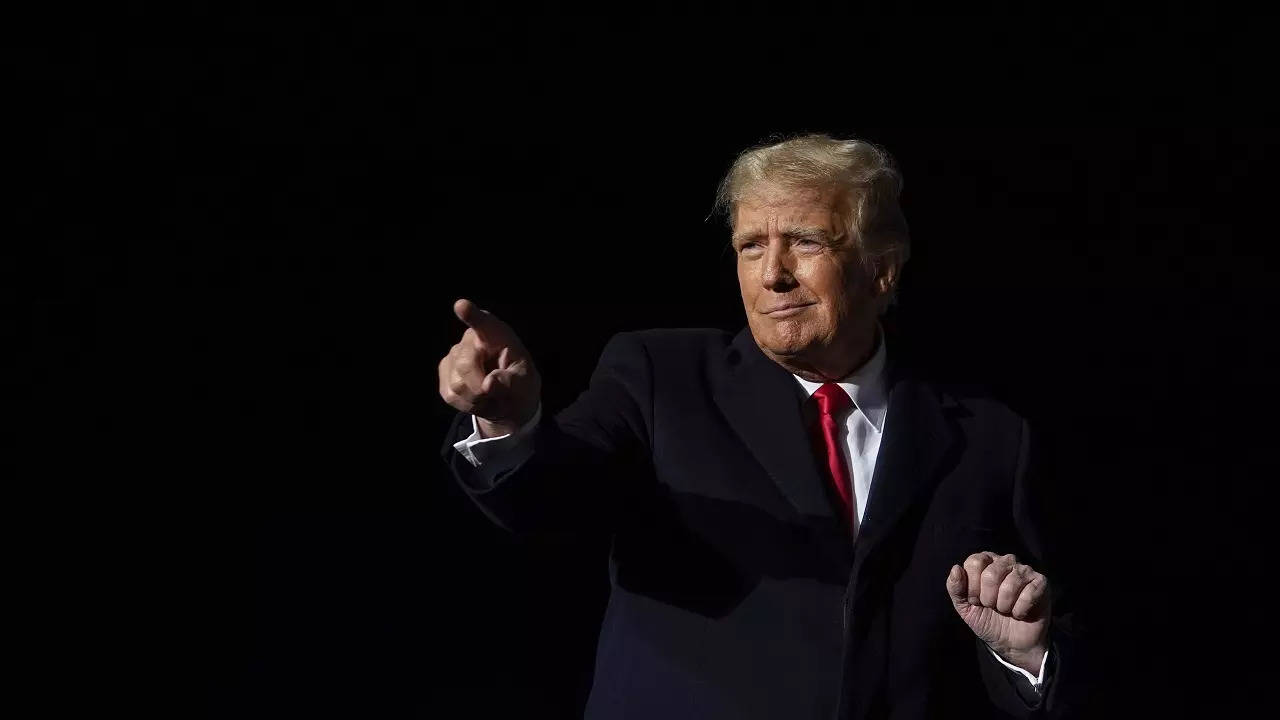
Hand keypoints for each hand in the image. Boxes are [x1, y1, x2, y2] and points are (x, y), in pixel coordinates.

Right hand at [438, 298, 540, 436]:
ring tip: (489, 395)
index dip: (472, 315)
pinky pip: (450, 395)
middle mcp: (471, 339)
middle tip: (496, 392)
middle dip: (480, 387)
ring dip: (476, 398)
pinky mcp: (445, 372)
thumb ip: (512, 382)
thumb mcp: (526, 384)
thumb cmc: (520, 385)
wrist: (508, 402)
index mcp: (497, 335)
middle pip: (465, 364)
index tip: (462, 306)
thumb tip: (489, 383)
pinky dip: (467, 404)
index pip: (484, 323)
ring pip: (457, 384)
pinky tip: (478, 398)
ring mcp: (454, 355)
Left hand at [945, 552, 1050, 674]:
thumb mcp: (965, 607)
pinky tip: (1020, 613)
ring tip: (1006, 610)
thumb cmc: (988, 620)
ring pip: (1010, 585)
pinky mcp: (1041, 583)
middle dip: (988, 599)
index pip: (974, 563)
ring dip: (1004, 606)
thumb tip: (956, 568)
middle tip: (992, 607)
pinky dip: (1020, 610)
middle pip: (991, 574)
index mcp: (985, 562)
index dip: (972, 588)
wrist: (1011, 643)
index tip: (976, 600)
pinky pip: (1028, 594)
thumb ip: (955, 588)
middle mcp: (1005, 561)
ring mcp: (1025, 570)